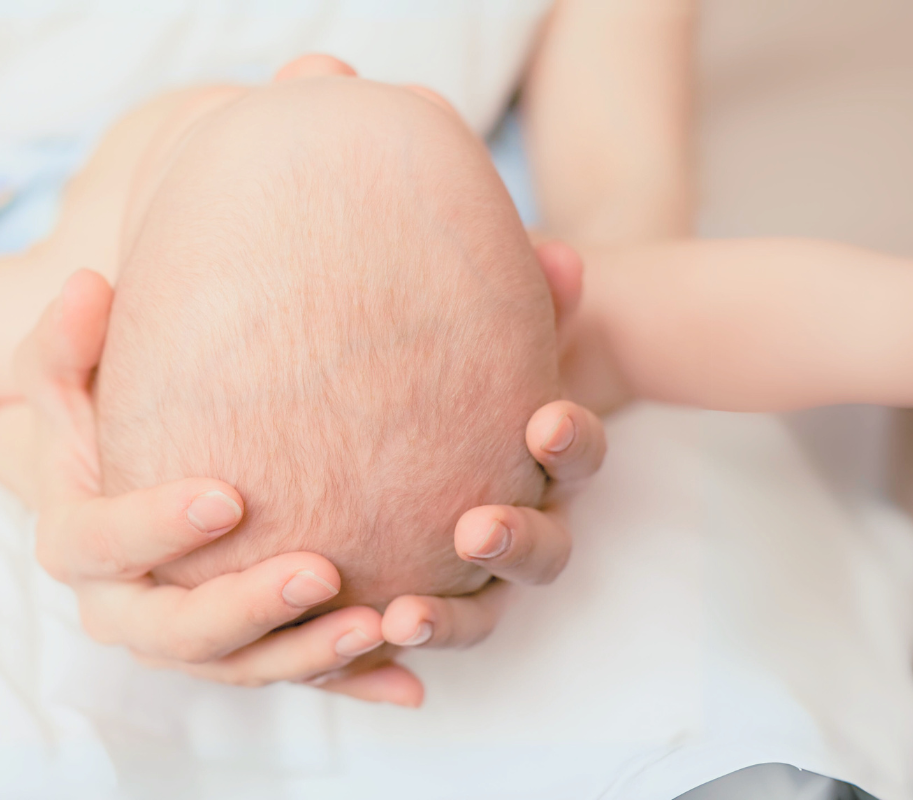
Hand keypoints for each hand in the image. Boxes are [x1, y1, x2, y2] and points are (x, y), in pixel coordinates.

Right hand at [16, 270, 422, 705]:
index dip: (157, 529)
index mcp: (76, 542)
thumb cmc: (104, 411)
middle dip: (247, 609)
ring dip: (308, 655)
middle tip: (320, 570)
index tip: (229, 497)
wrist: (131, 468)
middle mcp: (124, 607)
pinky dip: (350, 683)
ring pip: (241, 667)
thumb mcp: (72, 375)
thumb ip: (67, 341)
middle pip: (175, 633)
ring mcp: (184, 640)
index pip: (104, 544)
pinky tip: (410, 679)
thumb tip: (84, 285)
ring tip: (379, 624)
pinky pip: (291, 674)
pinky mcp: (238, 652)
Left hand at [373, 241, 606, 655]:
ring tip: (404, 617)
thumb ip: (523, 286)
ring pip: (481, 612)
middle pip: (544, 552)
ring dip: (449, 620)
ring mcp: (470, 568)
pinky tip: (343, 648)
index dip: (571, 443)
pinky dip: (384, 650)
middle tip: (475, 529)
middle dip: (515, 544)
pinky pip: (409, 633)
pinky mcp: (415, 594)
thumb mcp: (483, 306)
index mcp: (544, 451)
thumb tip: (562, 259)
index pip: (579, 453)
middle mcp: (522, 516)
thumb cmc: (455, 336)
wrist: (422, 384)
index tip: (542, 423)